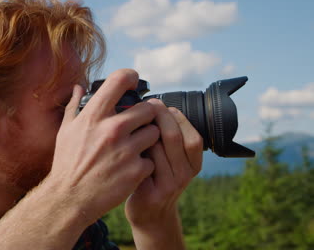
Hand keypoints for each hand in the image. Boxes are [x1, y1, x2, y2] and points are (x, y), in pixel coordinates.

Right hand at [45, 69, 159, 223]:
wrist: (70, 198)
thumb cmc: (67, 163)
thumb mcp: (65, 131)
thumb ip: (74, 106)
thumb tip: (79, 87)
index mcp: (94, 116)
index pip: (119, 80)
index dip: (130, 76)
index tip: (134, 81)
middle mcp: (112, 129)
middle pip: (148, 108)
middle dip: (145, 115)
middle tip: (139, 124)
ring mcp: (126, 150)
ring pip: (155, 133)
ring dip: (149, 139)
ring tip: (135, 147)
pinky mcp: (136, 170)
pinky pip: (152, 158)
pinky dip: (145, 163)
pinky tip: (131, 167)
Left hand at [125, 99, 202, 226]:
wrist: (148, 214)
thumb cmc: (154, 179)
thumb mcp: (170, 160)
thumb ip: (168, 138)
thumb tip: (154, 105)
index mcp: (194, 163)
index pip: (192, 134)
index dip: (175, 116)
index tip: (157, 104)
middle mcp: (186, 174)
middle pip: (175, 136)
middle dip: (157, 116)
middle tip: (143, 107)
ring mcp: (170, 185)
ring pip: (157, 147)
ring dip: (142, 131)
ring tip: (131, 122)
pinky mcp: (153, 193)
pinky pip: (143, 164)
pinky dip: (134, 150)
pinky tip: (125, 143)